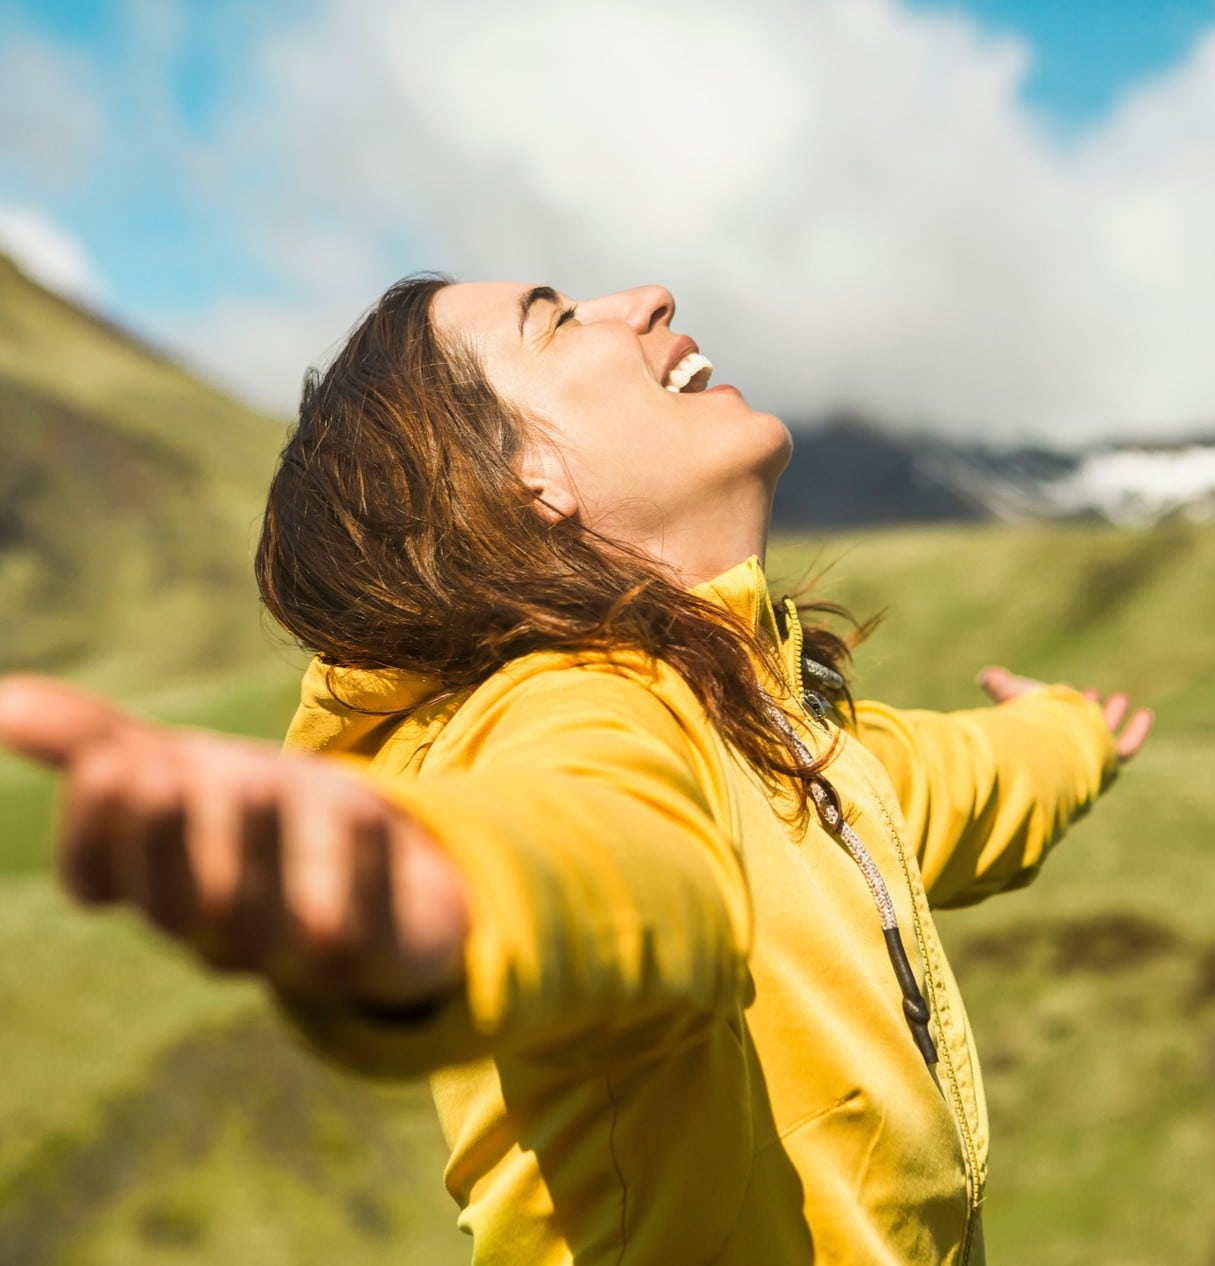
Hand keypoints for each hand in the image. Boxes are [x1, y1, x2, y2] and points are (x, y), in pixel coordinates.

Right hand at [0, 675, 467, 1006]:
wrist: (384, 864)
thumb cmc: (257, 818)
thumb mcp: (180, 770)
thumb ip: (94, 743)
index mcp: (158, 885)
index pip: (98, 879)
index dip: (95, 829)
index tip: (113, 761)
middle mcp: (216, 927)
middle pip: (176, 903)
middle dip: (164, 840)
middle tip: (161, 770)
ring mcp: (294, 948)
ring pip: (261, 922)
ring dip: (255, 851)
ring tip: (254, 780)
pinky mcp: (375, 951)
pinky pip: (363, 928)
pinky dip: (361, 868)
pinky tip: (364, 807)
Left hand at [976, 665, 1152, 762]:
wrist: (1044, 747)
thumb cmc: (1024, 722)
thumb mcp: (1011, 695)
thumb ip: (999, 684)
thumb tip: (985, 676)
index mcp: (1038, 738)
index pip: (1050, 724)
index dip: (1059, 706)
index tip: (1068, 687)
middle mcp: (1061, 752)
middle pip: (1076, 732)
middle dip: (1084, 711)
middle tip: (1092, 694)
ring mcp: (1085, 758)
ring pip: (1103, 739)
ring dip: (1111, 718)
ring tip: (1121, 698)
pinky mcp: (1106, 761)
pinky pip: (1126, 749)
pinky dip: (1137, 732)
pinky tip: (1145, 714)